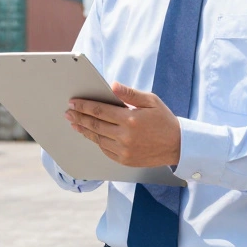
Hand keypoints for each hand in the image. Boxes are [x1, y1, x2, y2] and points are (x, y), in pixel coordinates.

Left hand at [66, 82, 180, 167]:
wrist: (178, 145)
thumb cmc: (164, 120)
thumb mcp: (151, 101)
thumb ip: (130, 94)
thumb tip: (113, 86)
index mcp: (130, 119)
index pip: (99, 110)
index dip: (84, 106)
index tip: (73, 102)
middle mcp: (125, 136)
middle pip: (95, 125)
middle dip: (79, 117)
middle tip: (68, 113)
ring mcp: (124, 150)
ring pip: (98, 139)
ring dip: (85, 130)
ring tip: (75, 123)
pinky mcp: (125, 160)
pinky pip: (105, 150)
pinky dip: (97, 141)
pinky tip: (91, 135)